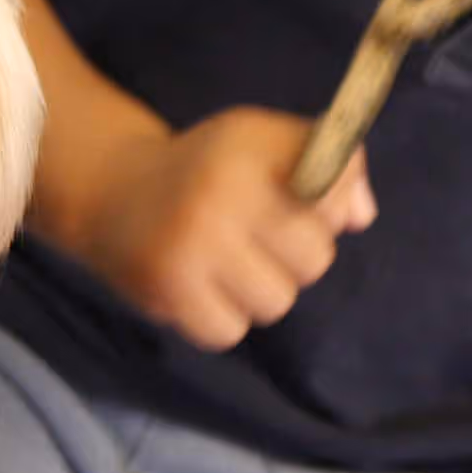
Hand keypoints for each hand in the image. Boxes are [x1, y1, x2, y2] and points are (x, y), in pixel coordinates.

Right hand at [76, 108, 374, 350]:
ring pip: (275, 301)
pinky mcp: (165, 289)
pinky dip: (221, 317)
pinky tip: (203, 288)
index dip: (330, 207)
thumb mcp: (263, 141)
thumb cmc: (207, 168)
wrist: (110, 189)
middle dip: (296, 255)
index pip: (333, 189)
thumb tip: (361, 217)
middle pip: (314, 259)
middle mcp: (219, 195)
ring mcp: (190, 246)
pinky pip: (228, 330)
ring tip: (229, 265)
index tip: (301, 203)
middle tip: (256, 238)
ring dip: (259, 290)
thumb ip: (329, 165)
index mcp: (248, 148)